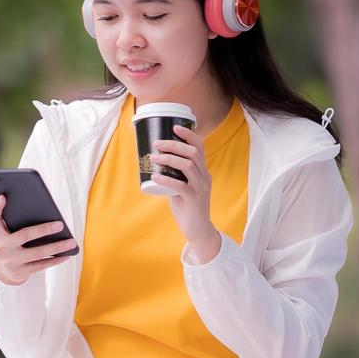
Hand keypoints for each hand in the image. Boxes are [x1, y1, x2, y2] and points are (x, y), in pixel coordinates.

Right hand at [0, 194, 76, 285]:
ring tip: (71, 242)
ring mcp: (12, 261)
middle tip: (60, 224)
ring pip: (38, 253)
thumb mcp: (2, 232)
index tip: (3, 196)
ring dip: (57, 247)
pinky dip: (55, 260)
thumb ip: (8, 219)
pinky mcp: (21, 272)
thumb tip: (26, 204)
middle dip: (43, 229)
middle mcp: (2, 248)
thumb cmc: (7, 245)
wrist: (1, 271)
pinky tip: (66, 255)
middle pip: (24, 235)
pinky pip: (41, 265)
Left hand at [150, 125, 221, 262]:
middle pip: (193, 153)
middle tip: (157, 143)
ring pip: (188, 166)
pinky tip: (155, 176)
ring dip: (169, 159)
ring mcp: (201, 188)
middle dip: (174, 145)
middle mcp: (204, 177)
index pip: (200, 148)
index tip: (174, 127)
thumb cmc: (187, 207)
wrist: (198, 230)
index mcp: (203, 172)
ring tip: (153, 157)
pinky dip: (166, 179)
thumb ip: (174, 176)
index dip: (189, 135)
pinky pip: (180, 186)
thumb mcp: (181, 187)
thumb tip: (156, 165)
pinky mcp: (194, 200)